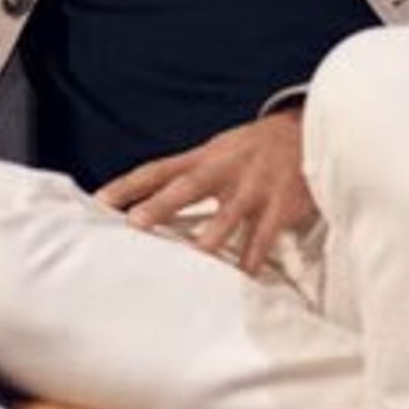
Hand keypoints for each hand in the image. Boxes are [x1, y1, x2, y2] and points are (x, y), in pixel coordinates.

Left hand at [96, 112, 314, 275]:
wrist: (310, 131)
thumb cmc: (253, 149)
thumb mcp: (218, 151)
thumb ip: (186, 175)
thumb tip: (142, 205)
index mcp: (204, 156)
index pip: (158, 169)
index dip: (127, 185)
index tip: (98, 203)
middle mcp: (225, 169)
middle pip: (188, 186)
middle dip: (162, 205)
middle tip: (136, 224)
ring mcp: (254, 187)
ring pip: (229, 214)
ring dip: (210, 236)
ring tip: (193, 258)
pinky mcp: (281, 204)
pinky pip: (265, 234)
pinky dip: (254, 257)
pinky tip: (243, 277)